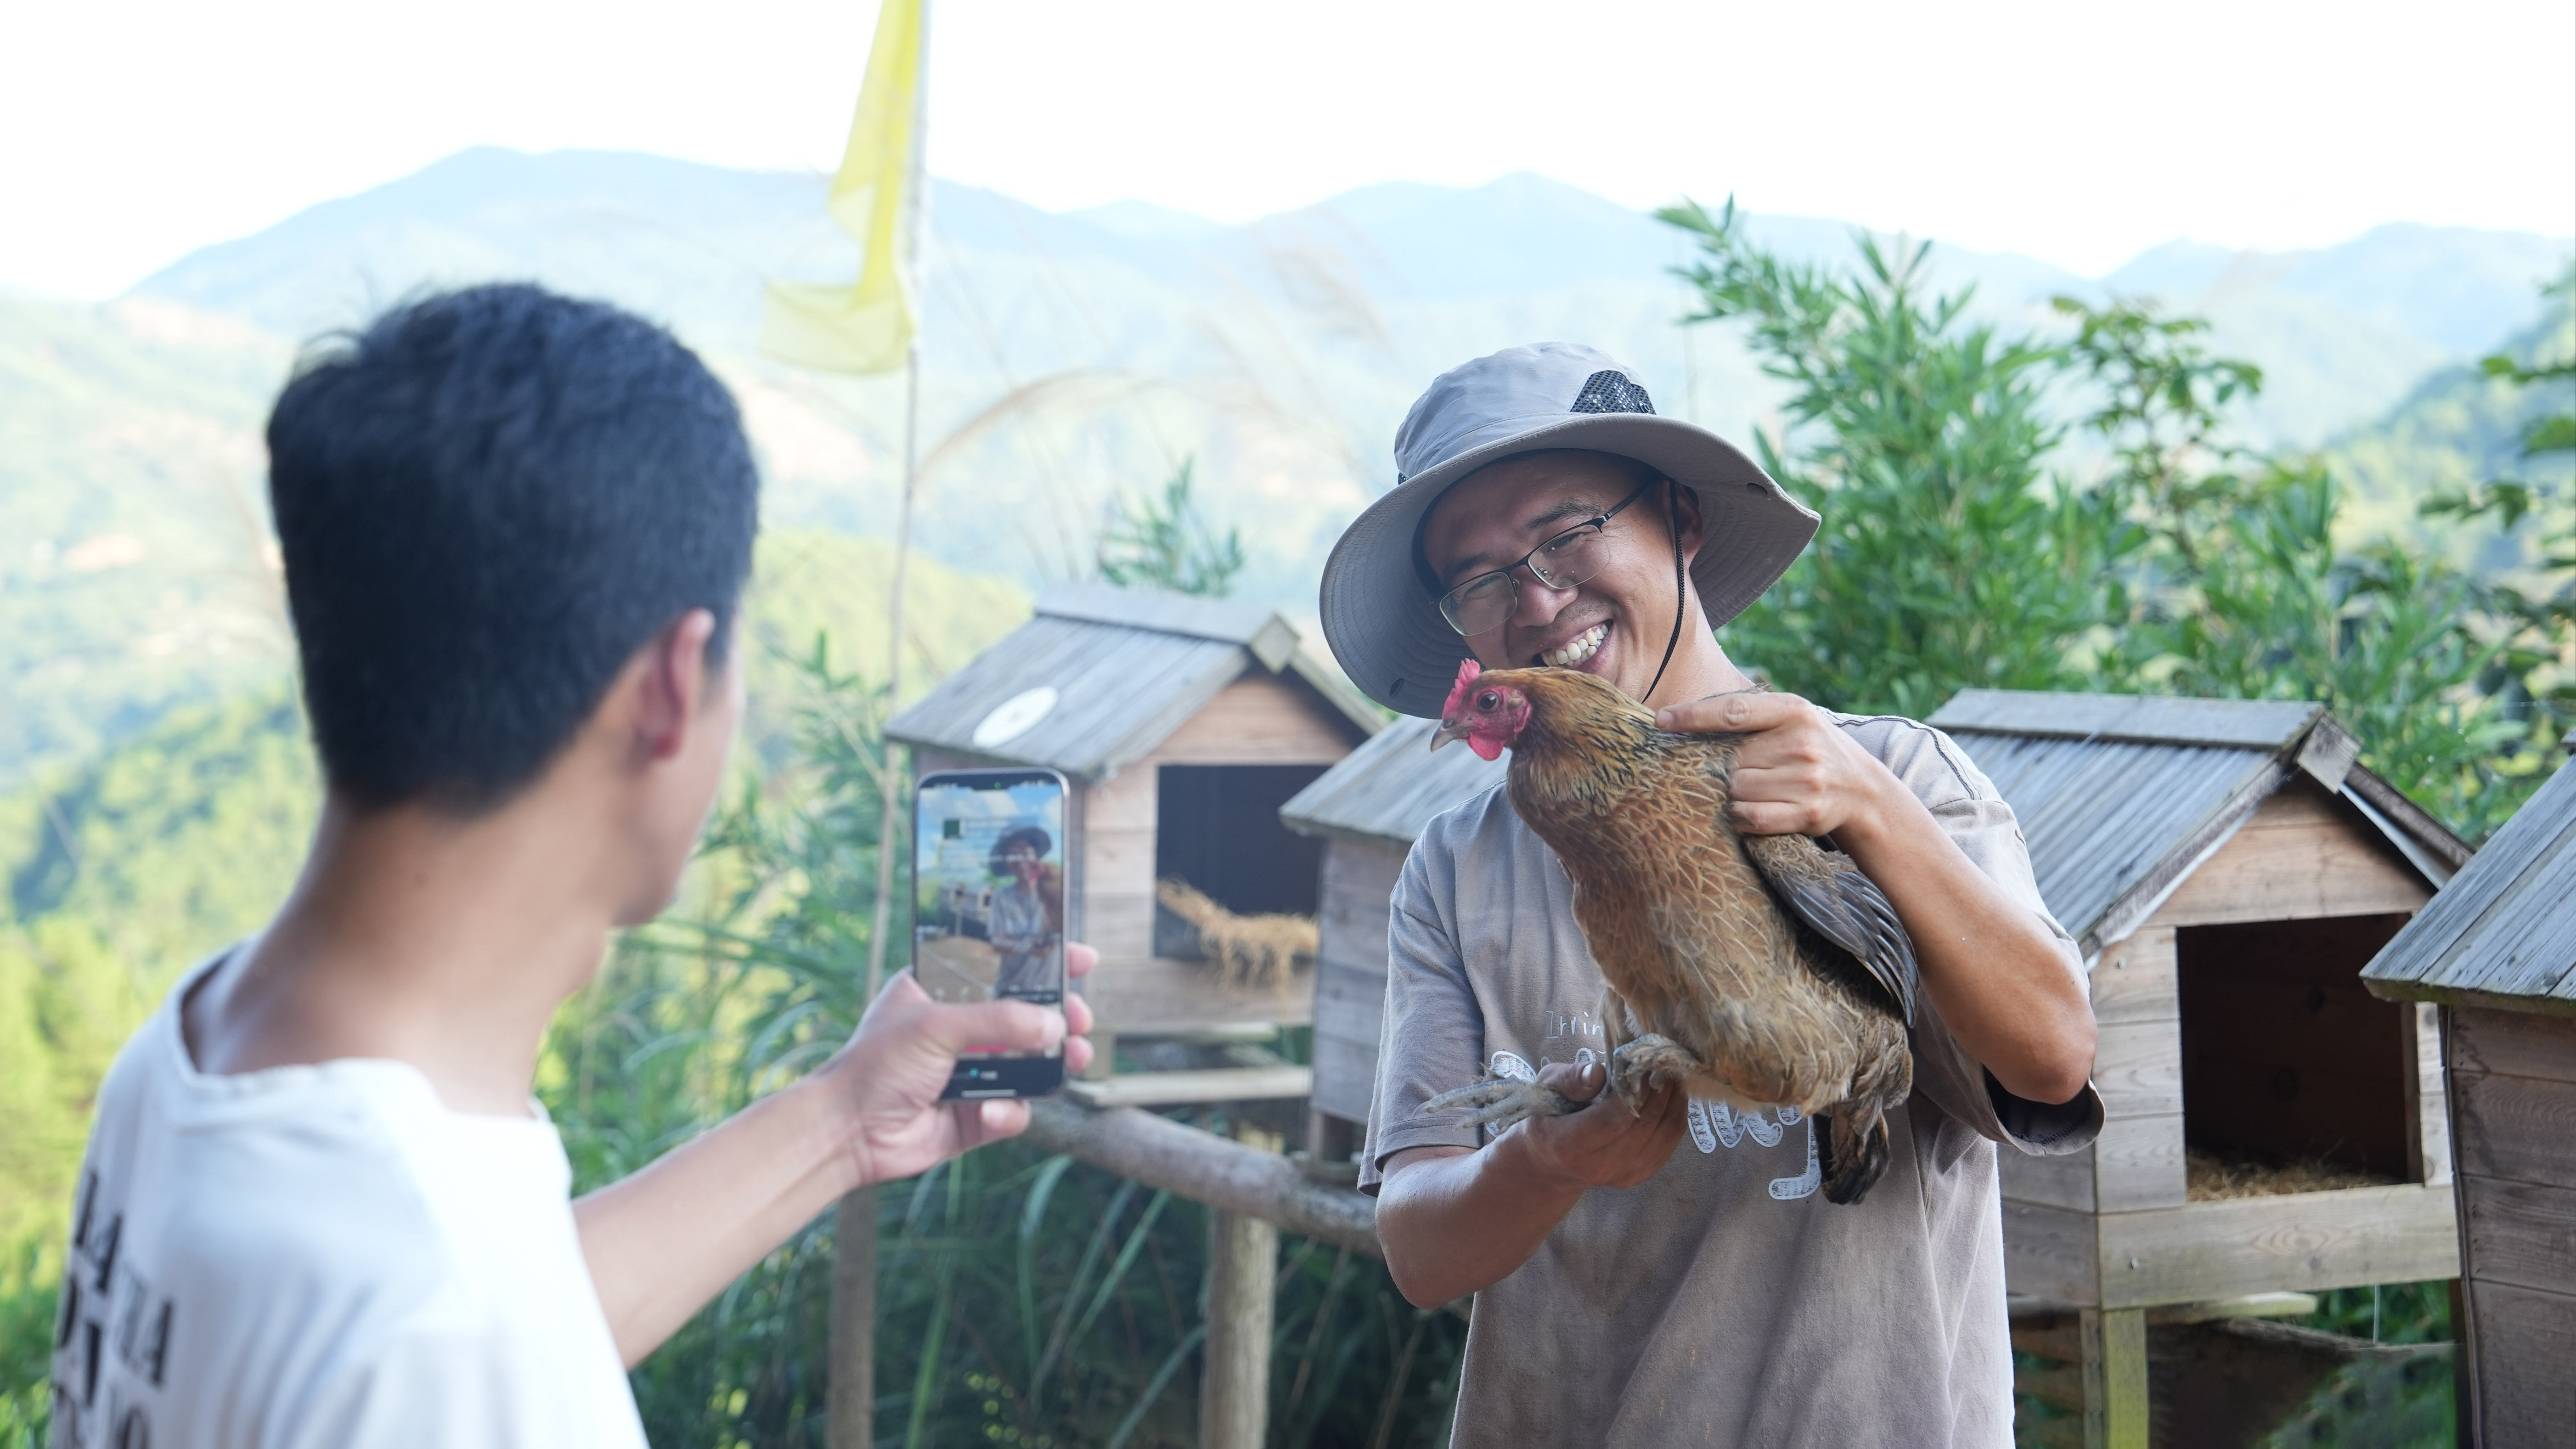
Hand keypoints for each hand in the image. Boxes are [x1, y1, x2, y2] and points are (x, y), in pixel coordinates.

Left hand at [811, 942, 1097, 1186]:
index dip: (1042, 961)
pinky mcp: (976, 1115)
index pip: (1001, 967)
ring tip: (1072, 1057)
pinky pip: (1014, 1109)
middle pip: (1028, 1017)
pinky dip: (1010, 1111)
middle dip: (1060, 1017)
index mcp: (944, 992)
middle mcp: (961, 1031)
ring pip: (1031, 1065)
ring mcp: (971, 1073)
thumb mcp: (936, 1025)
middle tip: (1080, 1018)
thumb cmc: (876, 1065)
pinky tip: (992, 1111)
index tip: (1081, 958)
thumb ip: (998, 1021)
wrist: (848, 1133)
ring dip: (1054, 1062)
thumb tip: (1054, 1025)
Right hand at [1511, 1059, 1686, 1189]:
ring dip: (1672, 1104)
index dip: (1634, 1092)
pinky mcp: (1636, 1177)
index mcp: (1568, 1145)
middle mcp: (1596, 1167)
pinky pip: (1667, 1147)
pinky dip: (1675, 1120)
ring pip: (1660, 1138)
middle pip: (1640, 1128)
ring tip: (1673, 1076)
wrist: (1551, 1160)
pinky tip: (1675, 1097)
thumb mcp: (1547, 1087)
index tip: (1644, 1065)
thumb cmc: (1549, 1114)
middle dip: (1658, 1093)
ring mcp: (1619, 1177)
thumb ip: (1570, 1078)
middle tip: (1665, 1063)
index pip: (1611, 1120)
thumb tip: (1599, 1072)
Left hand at [1657, 691, 1896, 840]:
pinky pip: (1750, 817)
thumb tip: (1681, 719)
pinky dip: (1742, 817)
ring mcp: (1807, 779)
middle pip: (1730, 760)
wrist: (1861, 788)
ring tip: (1754, 790)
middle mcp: (1802, 743)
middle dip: (1724, 769)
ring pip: (1737, 790)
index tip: (1661, 720)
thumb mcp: (1790, 720)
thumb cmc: (1808, 748)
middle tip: (1739, 772)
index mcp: (1794, 710)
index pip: (1732, 711)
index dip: (1692, 716)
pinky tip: (1752, 810)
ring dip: (1734, 795)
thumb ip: (1749, 715)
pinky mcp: (1807, 812)